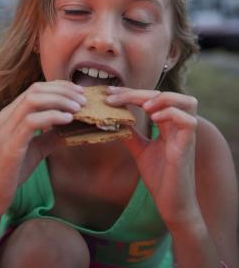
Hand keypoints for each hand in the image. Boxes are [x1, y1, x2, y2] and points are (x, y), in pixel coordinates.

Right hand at [0, 81, 84, 221]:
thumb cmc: (9, 175)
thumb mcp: (34, 151)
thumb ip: (49, 138)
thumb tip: (70, 129)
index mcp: (9, 116)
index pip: (35, 89)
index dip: (59, 87)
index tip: (78, 92)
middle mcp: (5, 117)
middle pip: (35, 89)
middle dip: (62, 89)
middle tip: (83, 97)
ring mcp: (5, 130)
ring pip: (33, 100)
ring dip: (59, 100)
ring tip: (78, 107)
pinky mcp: (9, 145)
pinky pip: (31, 121)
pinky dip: (52, 116)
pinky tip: (67, 120)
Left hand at [106, 86, 199, 227]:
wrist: (171, 204)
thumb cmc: (160, 177)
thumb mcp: (140, 150)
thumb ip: (131, 133)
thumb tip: (114, 118)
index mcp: (169, 125)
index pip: (152, 98)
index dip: (131, 92)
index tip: (109, 93)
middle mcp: (179, 126)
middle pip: (165, 95)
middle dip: (138, 92)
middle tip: (114, 96)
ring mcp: (186, 136)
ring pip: (187, 102)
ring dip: (163, 98)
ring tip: (142, 106)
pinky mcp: (188, 148)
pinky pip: (188, 122)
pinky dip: (171, 115)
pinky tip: (153, 118)